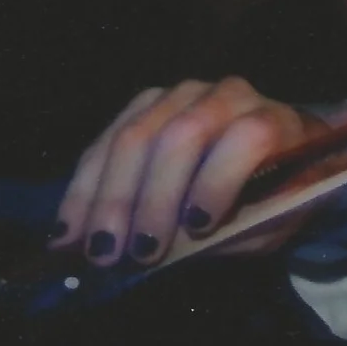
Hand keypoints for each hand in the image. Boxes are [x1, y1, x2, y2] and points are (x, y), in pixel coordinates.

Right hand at [49, 79, 330, 265]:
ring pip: (134, 136)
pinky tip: (69, 230)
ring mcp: (182, 94)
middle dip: (150, 198)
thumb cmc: (276, 192)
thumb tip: (178, 247)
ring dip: (108, 197)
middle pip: (180, 137)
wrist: (276, 150)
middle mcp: (229, 96)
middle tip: (130, 251)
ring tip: (96, 249)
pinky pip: (106, 139)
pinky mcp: (145, 102)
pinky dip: (85, 187)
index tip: (197, 227)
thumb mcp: (273, 219)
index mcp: (276, 121)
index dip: (219, 180)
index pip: (248, 137)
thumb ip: (237, 229)